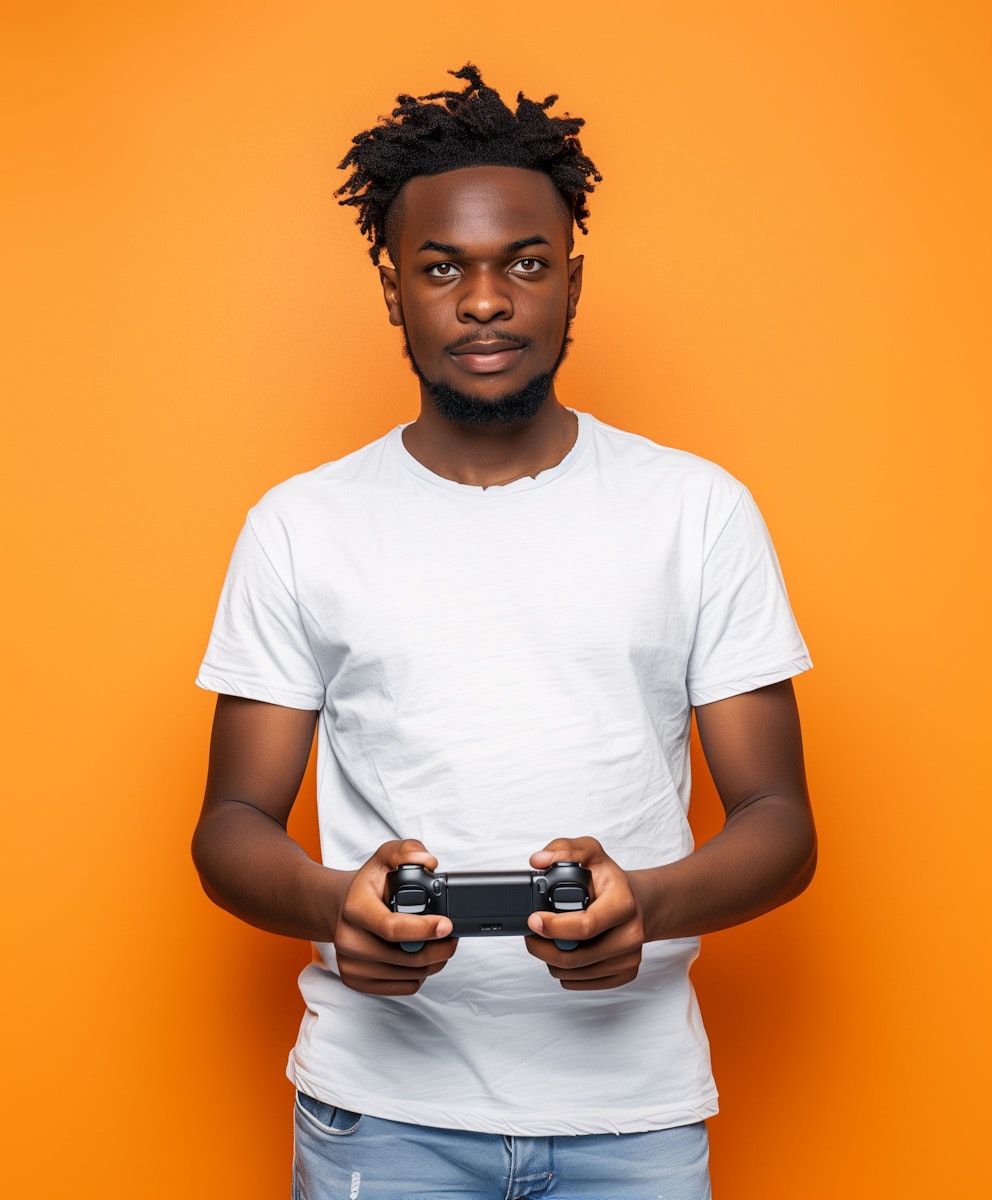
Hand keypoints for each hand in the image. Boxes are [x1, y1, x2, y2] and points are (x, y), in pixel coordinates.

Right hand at [332, 839, 455, 995]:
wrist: (341, 907)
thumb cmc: (368, 885)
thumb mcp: (386, 857)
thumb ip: (408, 850)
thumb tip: (428, 861)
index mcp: (354, 908)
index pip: (392, 928)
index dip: (424, 929)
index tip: (447, 925)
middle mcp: (348, 939)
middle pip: (405, 958)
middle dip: (438, 949)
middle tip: (452, 936)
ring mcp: (350, 964)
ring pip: (408, 975)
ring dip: (433, 963)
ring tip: (439, 945)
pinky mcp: (356, 981)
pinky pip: (402, 987)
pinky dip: (419, 975)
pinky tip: (420, 956)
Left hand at [526, 837, 644, 989]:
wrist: (639, 903)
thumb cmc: (610, 881)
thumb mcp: (591, 852)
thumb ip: (563, 848)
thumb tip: (538, 860)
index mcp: (624, 903)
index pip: (585, 926)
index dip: (554, 927)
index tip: (533, 920)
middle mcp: (631, 934)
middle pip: (576, 956)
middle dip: (544, 947)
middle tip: (531, 934)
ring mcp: (630, 957)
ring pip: (575, 973)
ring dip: (552, 960)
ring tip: (548, 940)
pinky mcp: (625, 973)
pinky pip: (582, 983)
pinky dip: (566, 972)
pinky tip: (565, 952)